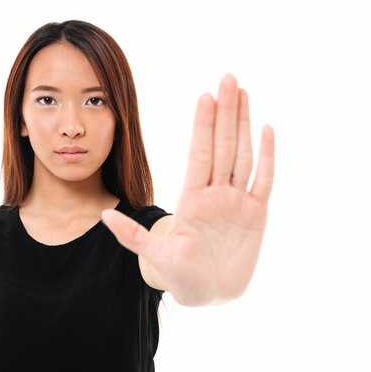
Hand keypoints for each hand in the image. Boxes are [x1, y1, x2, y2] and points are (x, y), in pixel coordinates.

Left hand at [101, 74, 274, 305]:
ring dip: (245, 124)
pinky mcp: (256, 214)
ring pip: (242, 154)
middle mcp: (214, 193)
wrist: (206, 293)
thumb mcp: (156, 255)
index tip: (204, 96)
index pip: (199, 153)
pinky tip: (267, 130)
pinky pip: (263, 180)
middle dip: (226, 112)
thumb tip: (103, 214)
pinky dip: (267, 156)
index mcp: (191, 199)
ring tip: (244, 93)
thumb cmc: (179, 275)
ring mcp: (236, 201)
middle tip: (229, 78)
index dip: (203, 126)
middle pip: (222, 144)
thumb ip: (132, 236)